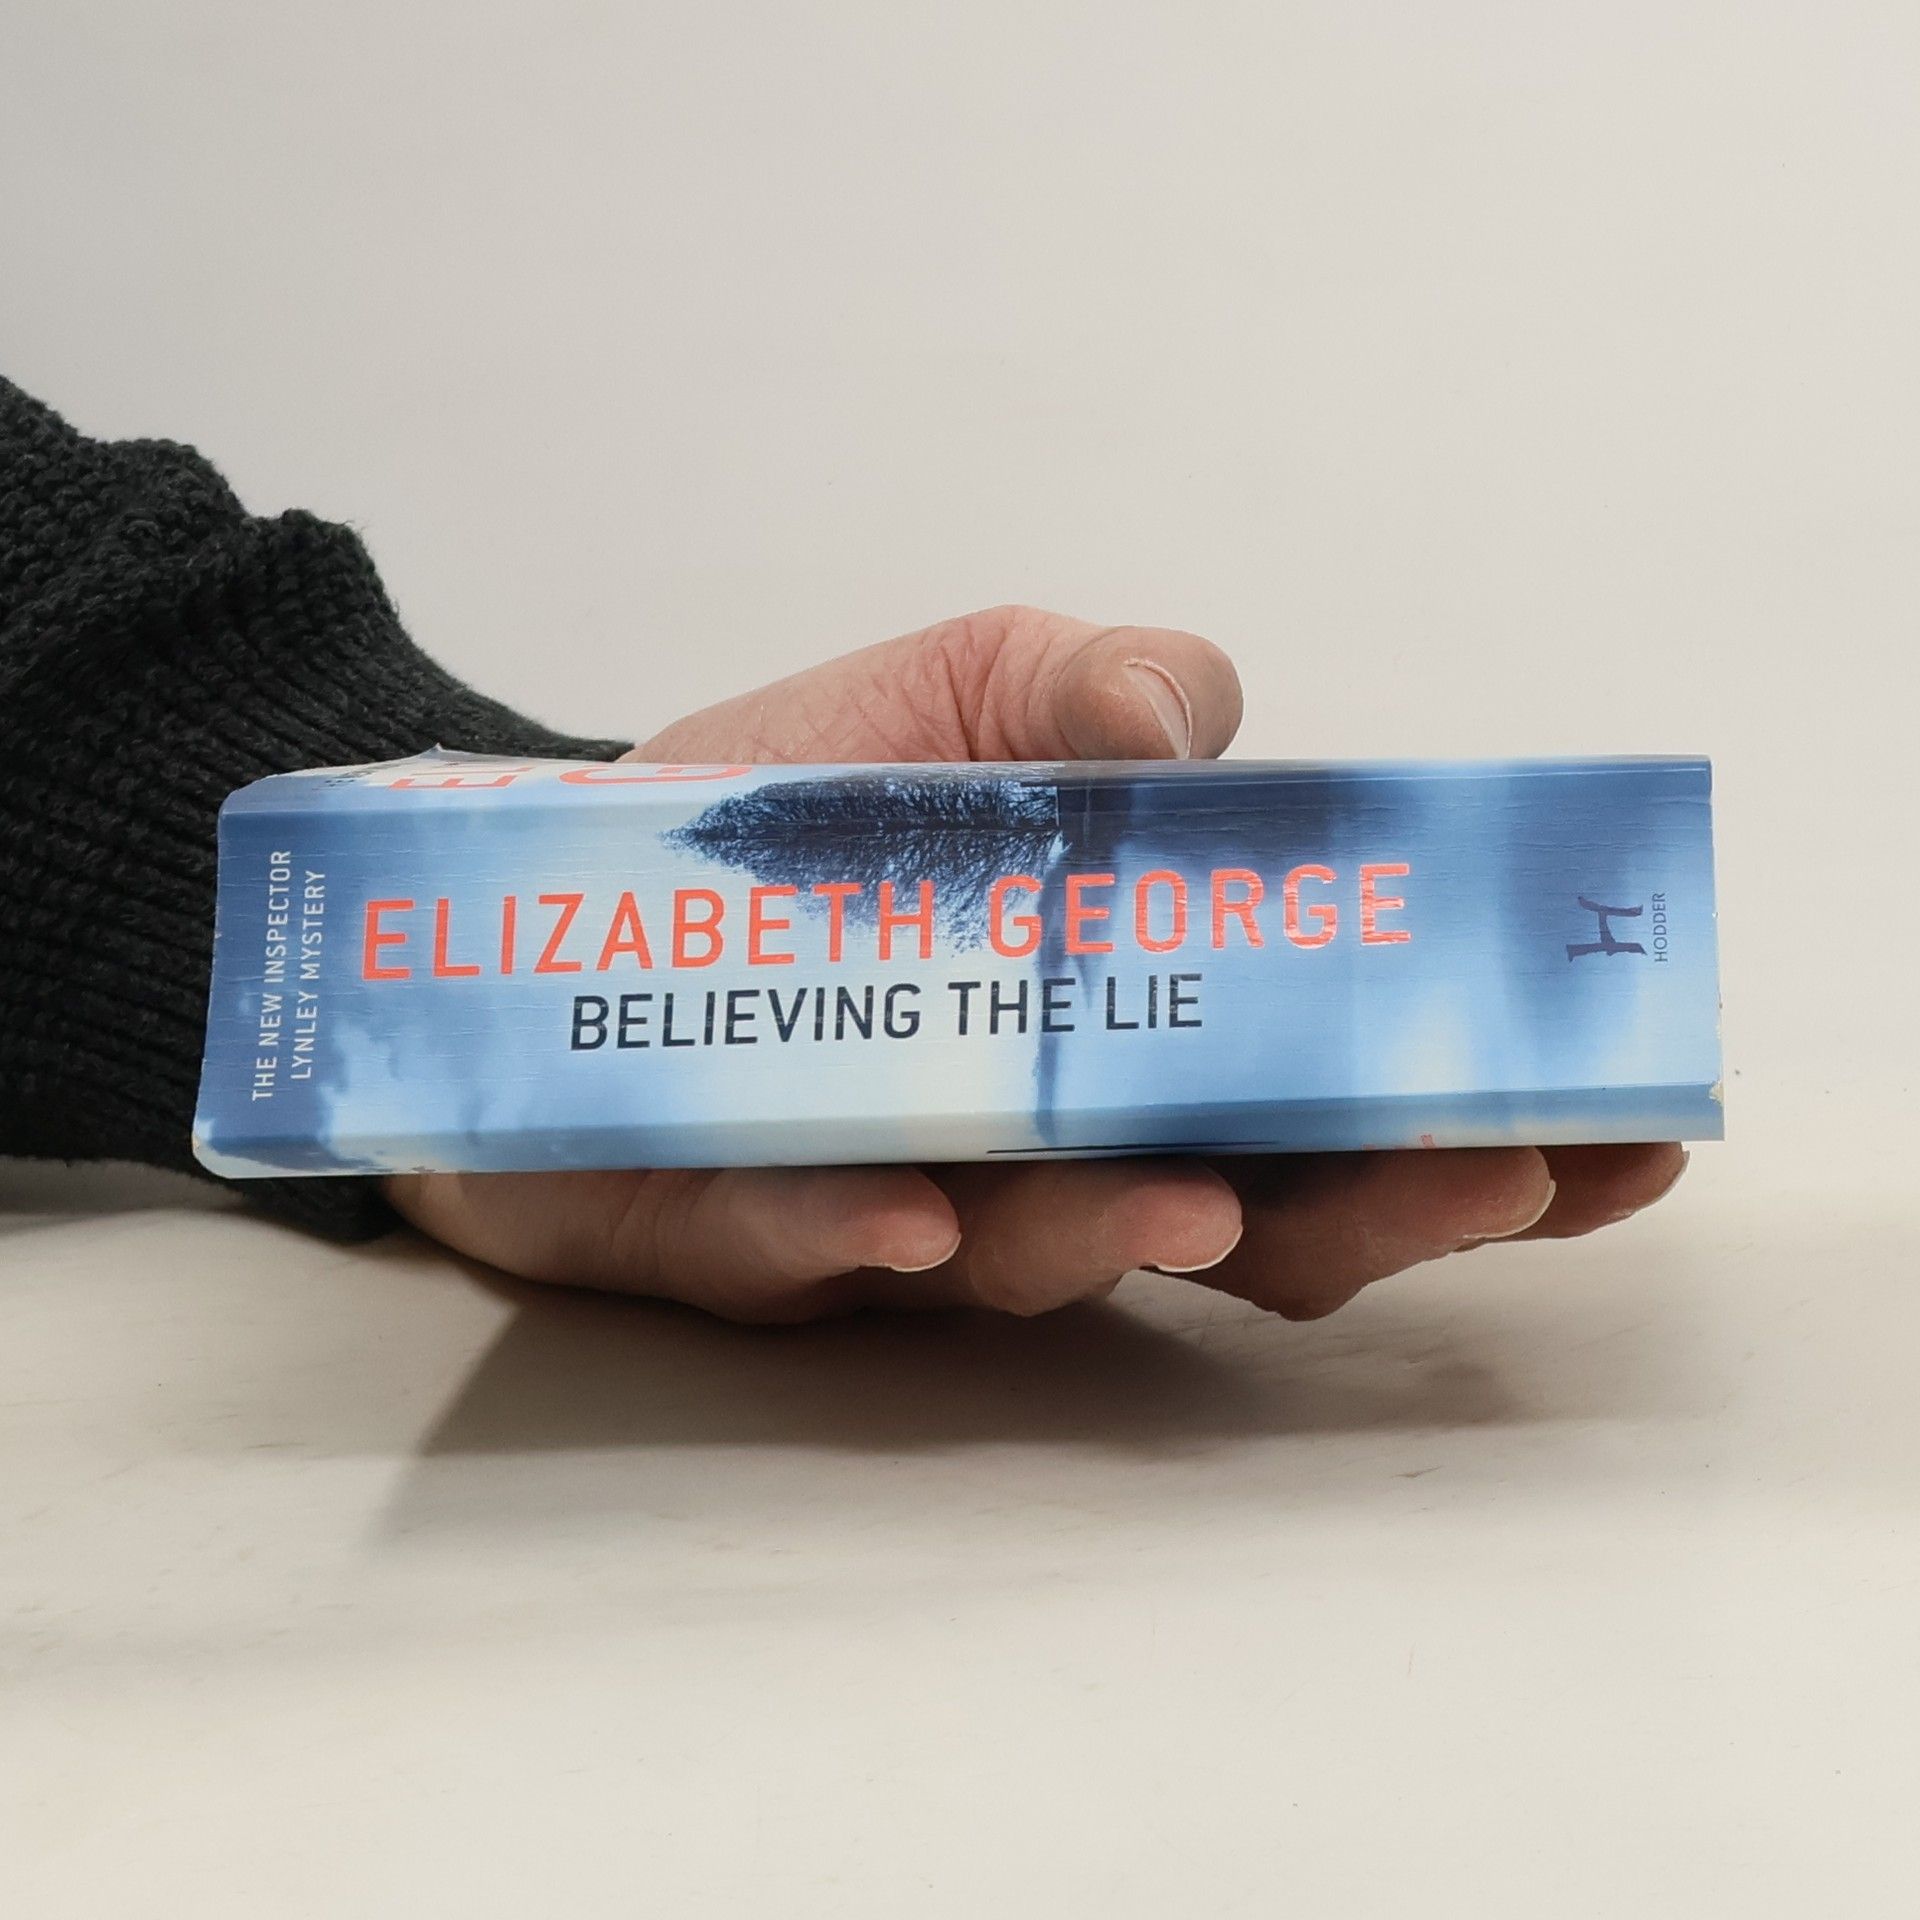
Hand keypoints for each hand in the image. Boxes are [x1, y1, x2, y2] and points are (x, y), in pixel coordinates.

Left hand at [386, 606, 1688, 1321]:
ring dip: (1124, 1236)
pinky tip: (907, 1209)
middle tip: (1492, 1170)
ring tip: (1186, 1200)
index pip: (1333, 1106)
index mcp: (1127, 1034)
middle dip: (1378, 1208)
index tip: (1618, 1126)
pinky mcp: (742, 1236)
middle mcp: (1043, 1147)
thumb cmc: (787, 805)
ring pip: (1042, 1261)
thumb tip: (1182, 721)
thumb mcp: (958, 693)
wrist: (551, 876)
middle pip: (1246, 1228)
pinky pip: (806, 1261)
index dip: (1475, 1127)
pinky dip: (859, 1239)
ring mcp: (903, 1208)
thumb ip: (1086, 685)